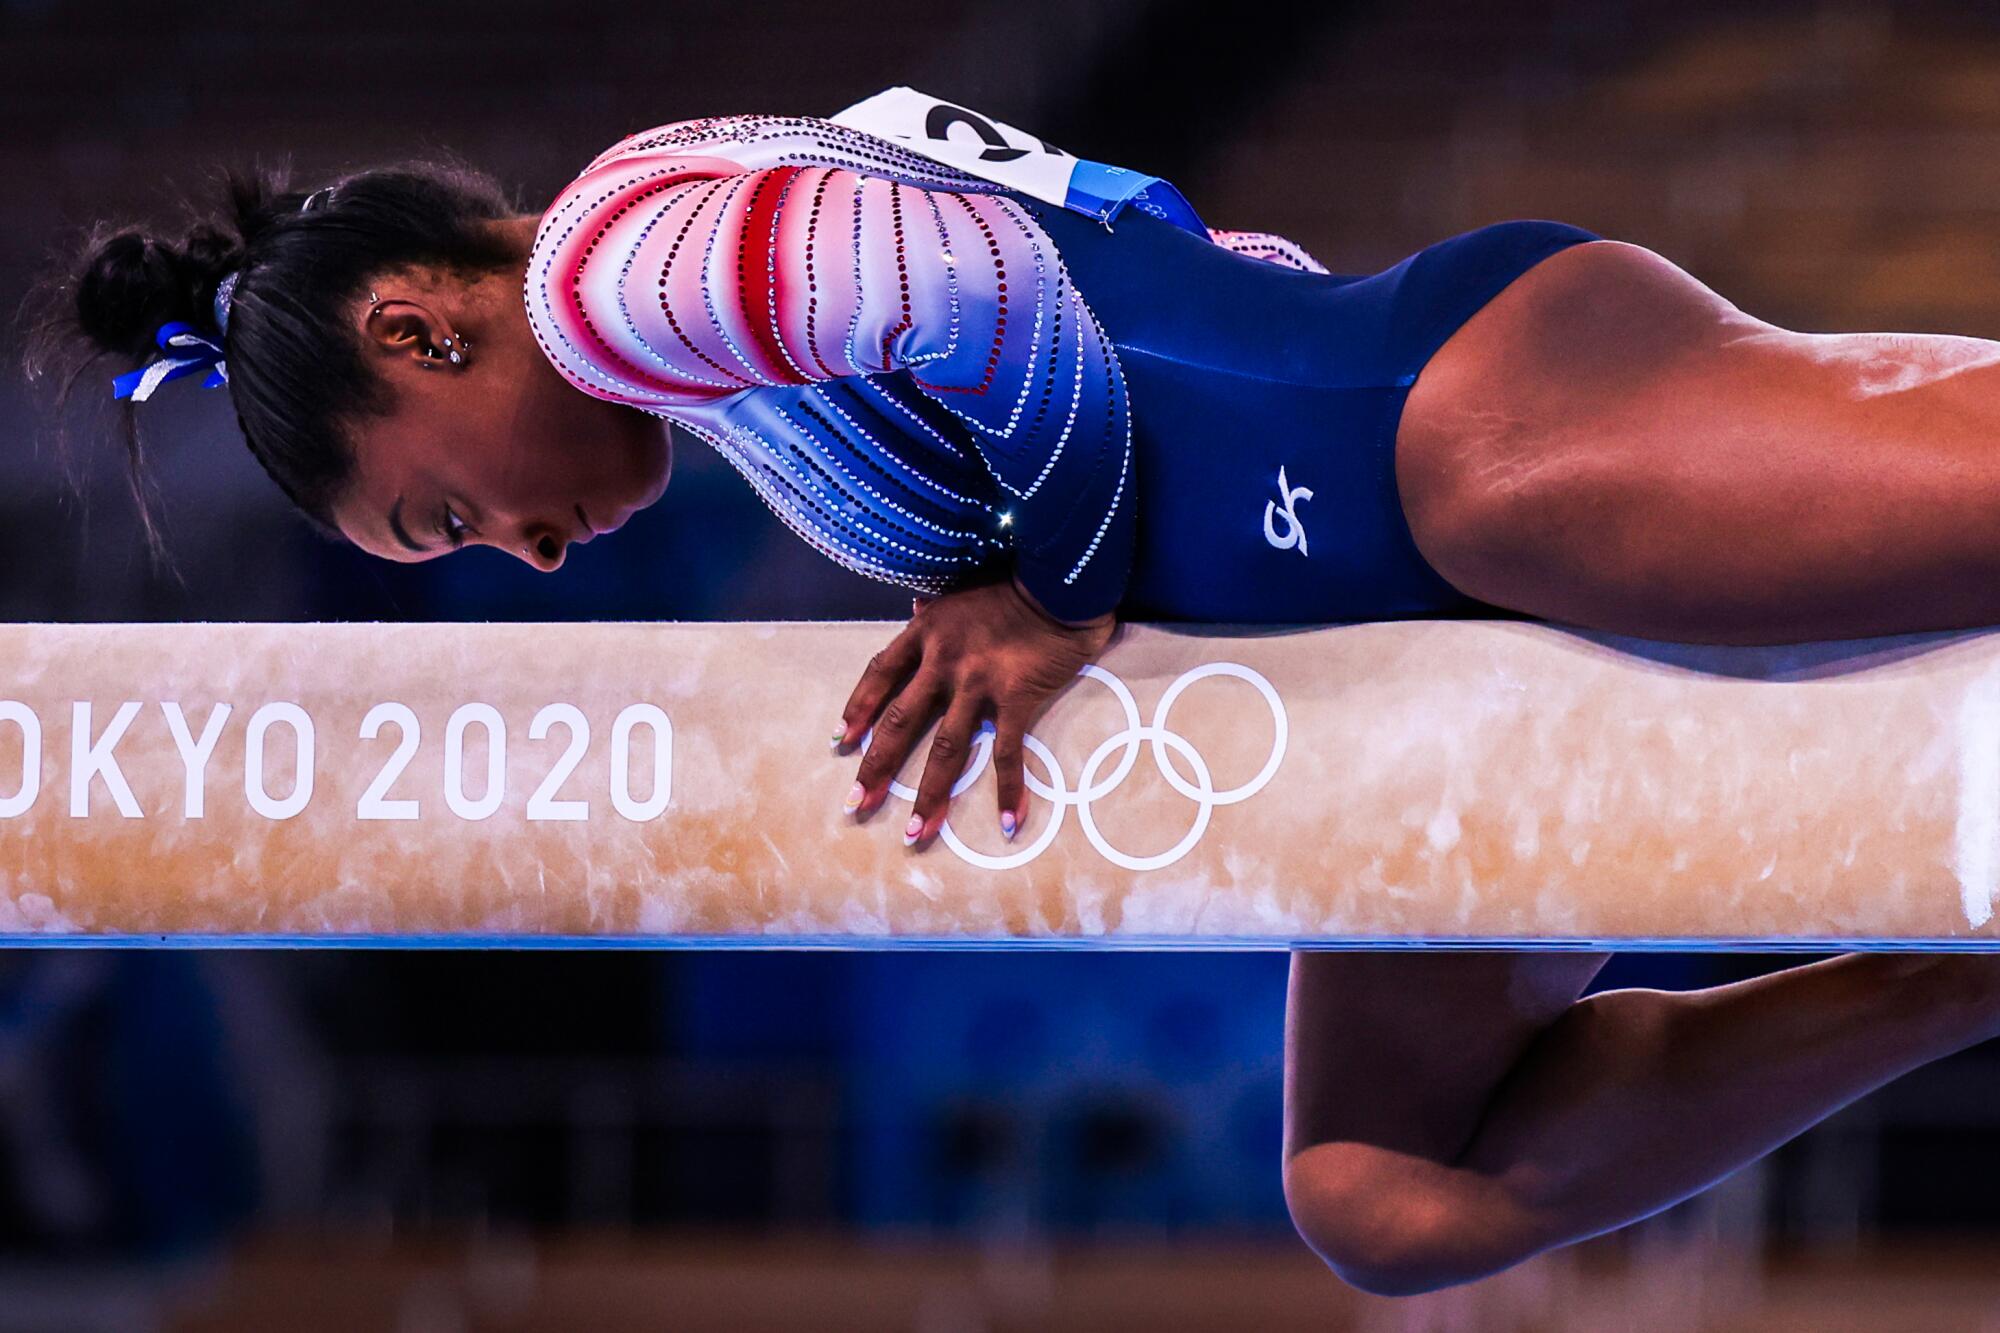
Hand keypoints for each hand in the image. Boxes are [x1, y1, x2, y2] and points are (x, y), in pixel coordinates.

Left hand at [834, 574, 1117, 846]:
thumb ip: (937, 609)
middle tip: (857, 803)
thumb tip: (914, 608)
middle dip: (876, 767)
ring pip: (945, 748)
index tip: (842, 741)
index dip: (859, 709)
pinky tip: (1010, 822)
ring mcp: (977, 682)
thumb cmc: (1015, 584)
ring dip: (929, 794)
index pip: (880, 674)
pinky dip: (1009, 789)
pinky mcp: (1015, 698)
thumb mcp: (962, 591)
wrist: (1061, 581)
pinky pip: (1007, 752)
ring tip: (916, 833)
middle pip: (900, 722)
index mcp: (927, 632)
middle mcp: (943, 660)